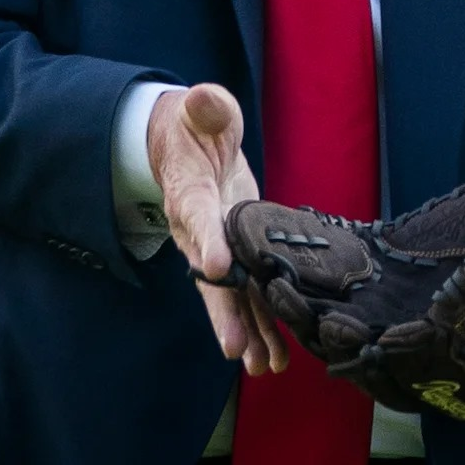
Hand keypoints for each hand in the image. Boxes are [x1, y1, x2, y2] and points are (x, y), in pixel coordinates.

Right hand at [147, 83, 287, 375]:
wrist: (188, 144)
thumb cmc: (197, 124)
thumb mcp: (202, 108)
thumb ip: (206, 106)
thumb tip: (205, 97)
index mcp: (191, 191)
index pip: (197, 216)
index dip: (207, 241)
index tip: (218, 267)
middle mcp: (200, 228)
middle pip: (210, 275)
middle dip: (225, 312)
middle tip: (237, 348)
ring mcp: (218, 246)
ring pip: (232, 295)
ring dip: (249, 330)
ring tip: (266, 367)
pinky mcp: (238, 254)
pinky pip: (248, 293)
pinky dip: (262, 323)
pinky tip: (277, 356)